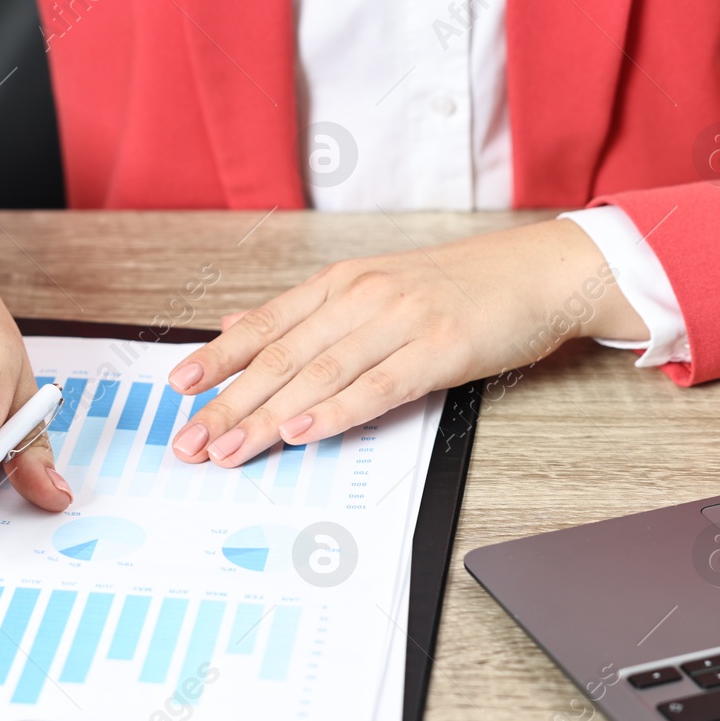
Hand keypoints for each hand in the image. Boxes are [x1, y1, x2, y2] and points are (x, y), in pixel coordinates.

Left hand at [165, 219, 646, 465]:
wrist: (542, 271)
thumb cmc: (460, 286)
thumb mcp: (374, 285)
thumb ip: (306, 311)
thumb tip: (237, 323)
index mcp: (342, 283)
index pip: (265, 324)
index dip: (218, 358)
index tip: (177, 388)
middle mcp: (363, 296)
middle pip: (281, 356)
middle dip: (229, 402)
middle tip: (191, 440)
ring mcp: (401, 320)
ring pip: (319, 374)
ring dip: (269, 417)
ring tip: (230, 449)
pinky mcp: (440, 348)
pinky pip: (379, 385)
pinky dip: (337, 410)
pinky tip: (304, 431)